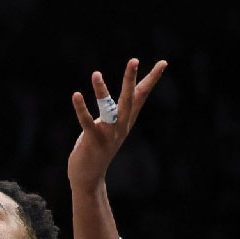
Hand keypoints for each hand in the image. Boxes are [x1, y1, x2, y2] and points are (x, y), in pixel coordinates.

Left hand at [68, 58, 167, 187]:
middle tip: (134, 60)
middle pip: (129, 99)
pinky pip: (87, 122)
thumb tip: (117, 98)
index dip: (151, 79)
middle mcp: (121, 126)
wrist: (89, 178)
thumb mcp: (110, 128)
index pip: (141, 96)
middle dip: (131, 79)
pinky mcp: (93, 141)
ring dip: (102, 92)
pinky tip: (76, 95)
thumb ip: (114, 113)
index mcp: (126, 120)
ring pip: (108, 110)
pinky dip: (81, 109)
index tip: (163, 62)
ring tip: (95, 74)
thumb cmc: (97, 149)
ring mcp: (108, 134)